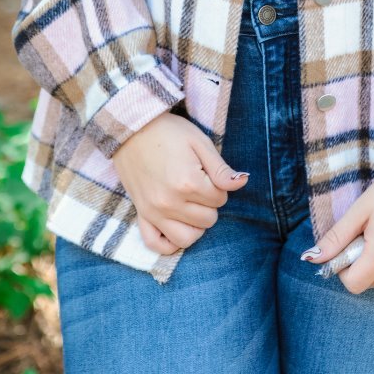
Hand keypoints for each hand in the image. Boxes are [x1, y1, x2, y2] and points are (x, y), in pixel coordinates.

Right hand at [113, 111, 249, 255]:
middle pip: (208, 220)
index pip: (220, 199)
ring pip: (187, 238)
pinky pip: (156, 244)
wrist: (130, 128)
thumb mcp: (199, 142)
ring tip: (192, 207)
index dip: (218, 185)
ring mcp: (153, 212)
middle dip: (209, 203)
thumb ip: (221, 168)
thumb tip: (243, 182)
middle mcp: (170, 202)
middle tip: (199, 185)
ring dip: (195, 225)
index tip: (206, 172)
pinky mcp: (141, 214)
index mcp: (188, 182)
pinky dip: (169, 242)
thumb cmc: (168, 132)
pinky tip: (176, 226)